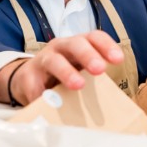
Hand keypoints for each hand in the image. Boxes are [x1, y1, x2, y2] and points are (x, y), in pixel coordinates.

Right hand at [4, 31, 124, 104]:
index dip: (106, 46)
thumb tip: (119, 108)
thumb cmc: (65, 76)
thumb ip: (98, 83)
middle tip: (100, 69)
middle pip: (75, 44)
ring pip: (54, 61)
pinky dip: (40, 92)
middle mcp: (61, 48)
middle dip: (88, 55)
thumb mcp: (82, 73)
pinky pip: (33, 83)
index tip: (118, 59)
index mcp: (79, 46)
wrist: (30, 80)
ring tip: (78, 85)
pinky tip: (47, 101)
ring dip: (66, 72)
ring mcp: (44, 60)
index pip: (94, 38)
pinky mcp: (28, 75)